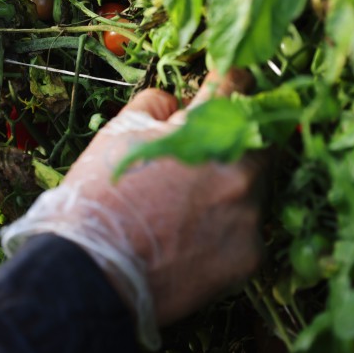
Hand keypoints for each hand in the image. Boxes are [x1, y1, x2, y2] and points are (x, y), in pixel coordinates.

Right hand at [1, 72, 261, 347]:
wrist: (93, 271)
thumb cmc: (100, 199)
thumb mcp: (118, 133)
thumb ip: (154, 106)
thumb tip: (175, 104)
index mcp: (207, 129)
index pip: (238, 85)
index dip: (232, 81)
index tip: (229, 83)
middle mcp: (239, 167)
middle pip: (260, 137)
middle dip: (237, 138)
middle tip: (207, 150)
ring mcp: (250, 214)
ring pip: (257, 186)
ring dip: (232, 185)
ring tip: (188, 203)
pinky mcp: (251, 255)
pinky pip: (249, 231)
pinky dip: (227, 229)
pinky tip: (193, 238)